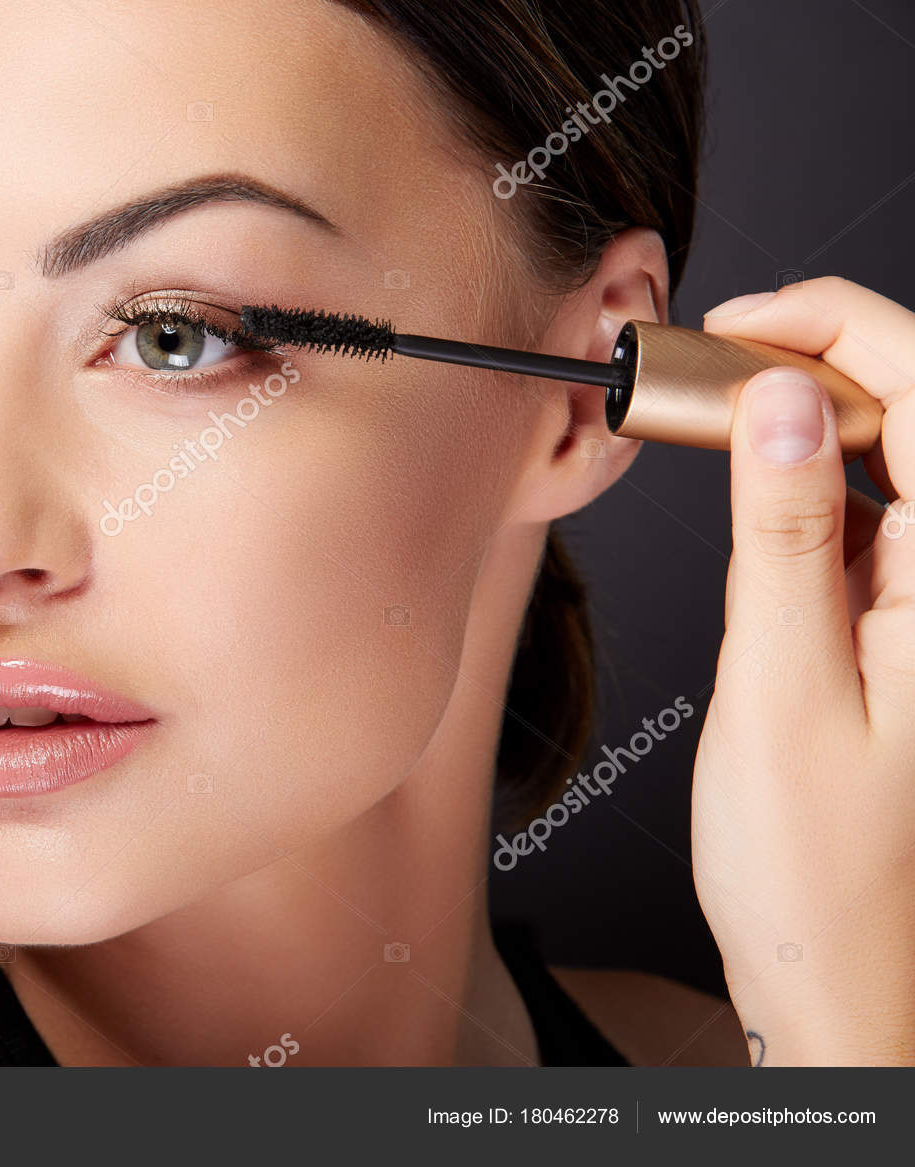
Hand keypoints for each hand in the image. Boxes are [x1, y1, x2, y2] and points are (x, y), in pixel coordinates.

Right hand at [690, 277, 914, 1064]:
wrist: (832, 970)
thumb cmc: (815, 866)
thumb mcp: (782, 687)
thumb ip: (786, 533)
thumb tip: (781, 402)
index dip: (839, 328)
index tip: (738, 326)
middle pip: (912, 413)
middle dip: (812, 360)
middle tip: (703, 371)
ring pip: (882, 458)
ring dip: (800, 418)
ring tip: (708, 419)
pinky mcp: (890, 622)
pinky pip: (858, 515)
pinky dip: (795, 482)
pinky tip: (746, 492)